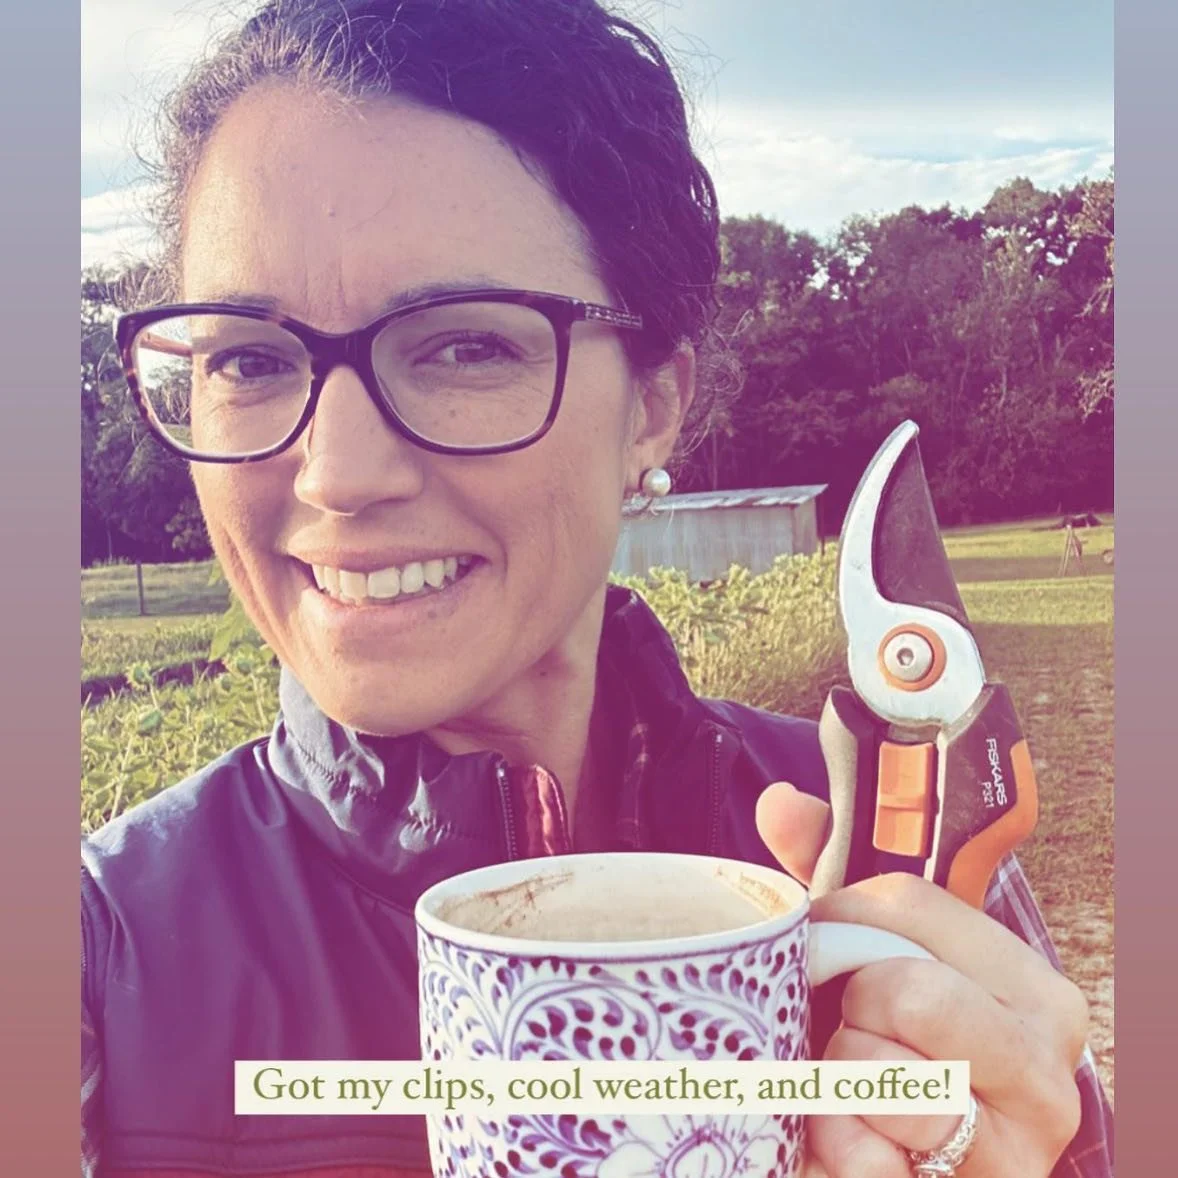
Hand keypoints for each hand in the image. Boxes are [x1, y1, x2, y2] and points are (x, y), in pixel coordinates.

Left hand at [755, 782, 1089, 1177]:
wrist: (920, 1167)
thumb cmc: (895, 1045)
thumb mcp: (871, 952)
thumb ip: (830, 868)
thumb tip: (779, 803)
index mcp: (1031, 987)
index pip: (910, 908)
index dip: (840, 917)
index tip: (825, 940)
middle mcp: (1045, 1065)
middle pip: (906, 990)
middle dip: (851, 1008)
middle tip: (849, 1030)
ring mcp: (1016, 1144)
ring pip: (882, 1073)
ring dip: (836, 1079)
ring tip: (845, 1086)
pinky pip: (865, 1153)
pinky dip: (833, 1142)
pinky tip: (844, 1138)